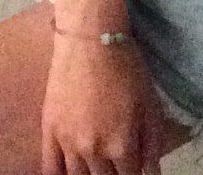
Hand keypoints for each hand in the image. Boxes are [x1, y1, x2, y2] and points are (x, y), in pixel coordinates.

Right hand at [42, 34, 165, 174]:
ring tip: (96, 168)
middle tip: (116, 165)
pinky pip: (49, 168)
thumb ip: (153, 142)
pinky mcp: (49, 131)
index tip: (135, 170)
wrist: (90, 39)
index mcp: (121, 145)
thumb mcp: (150, 102)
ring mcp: (68, 143)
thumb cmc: (126, 66)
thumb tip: (152, 172)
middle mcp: (93, 151)